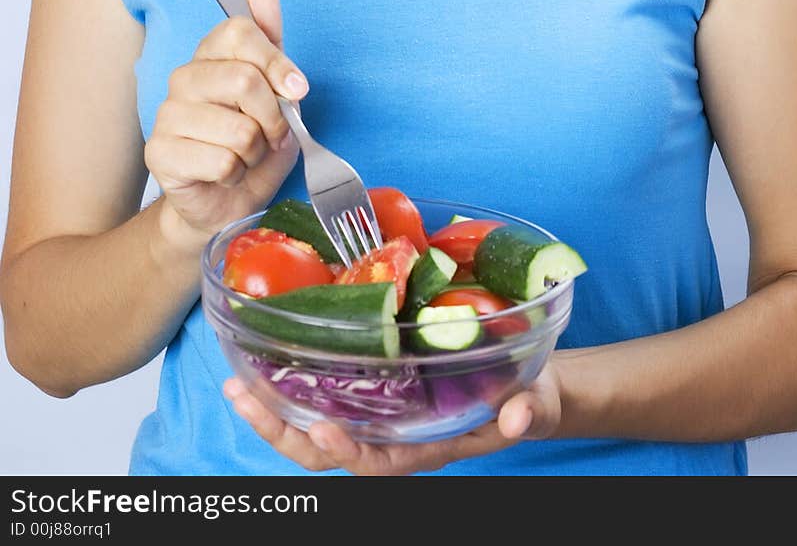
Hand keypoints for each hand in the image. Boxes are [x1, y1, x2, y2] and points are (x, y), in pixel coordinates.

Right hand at [144, 0, 308, 250]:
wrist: (225, 200)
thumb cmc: (254, 142)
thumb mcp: (276, 91)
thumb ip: (272, 41)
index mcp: (211, 54)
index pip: (241, 31)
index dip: (277, 61)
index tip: (296, 89)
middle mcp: (183, 77)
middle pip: (244, 80)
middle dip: (273, 117)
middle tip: (271, 134)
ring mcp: (166, 115)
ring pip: (239, 129)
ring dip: (256, 152)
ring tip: (246, 155)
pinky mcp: (158, 153)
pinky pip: (222, 162)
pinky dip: (237, 174)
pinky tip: (226, 174)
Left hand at [222, 361, 563, 474]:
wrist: (522, 386)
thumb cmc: (525, 396)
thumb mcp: (534, 402)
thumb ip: (526, 411)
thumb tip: (518, 417)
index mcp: (426, 446)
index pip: (378, 463)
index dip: (348, 451)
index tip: (321, 429)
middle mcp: (393, 436)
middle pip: (327, 449)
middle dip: (281, 430)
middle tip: (242, 397)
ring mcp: (379, 414)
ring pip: (315, 424)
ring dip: (273, 409)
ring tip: (236, 383)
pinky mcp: (374, 387)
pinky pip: (326, 394)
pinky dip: (292, 383)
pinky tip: (266, 360)